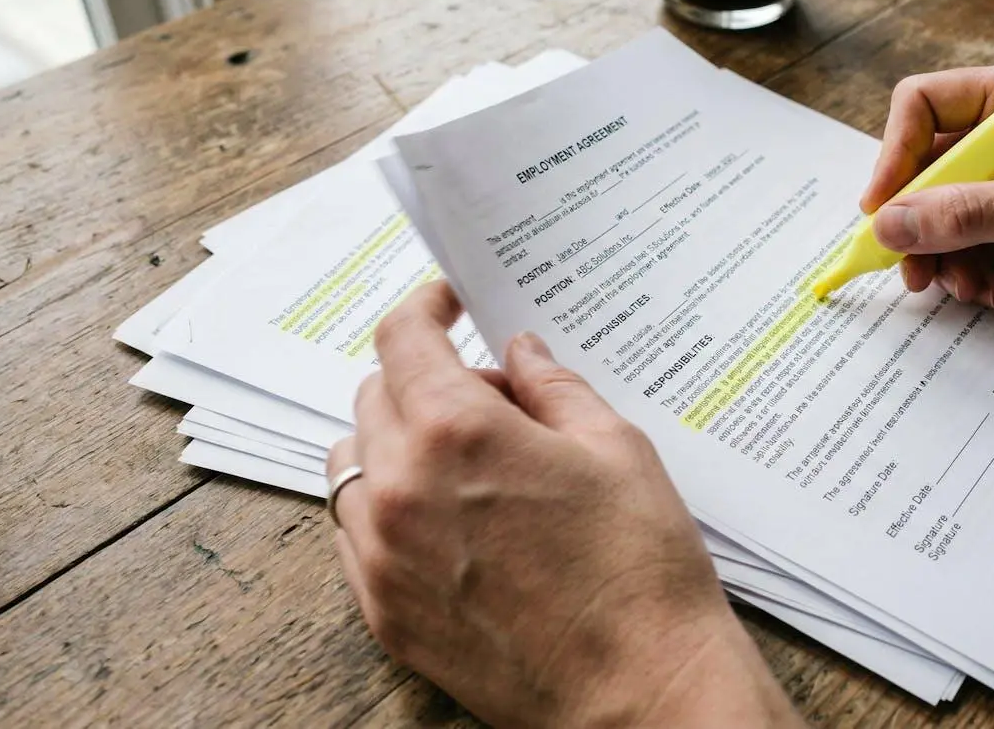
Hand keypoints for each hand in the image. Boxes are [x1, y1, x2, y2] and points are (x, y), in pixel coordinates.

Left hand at [326, 282, 799, 726]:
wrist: (641, 689)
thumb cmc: (639, 569)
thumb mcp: (615, 448)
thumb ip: (553, 387)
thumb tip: (519, 353)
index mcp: (456, 432)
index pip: (403, 340)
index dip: (425, 309)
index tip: (445, 305)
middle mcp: (400, 489)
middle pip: (374, 396)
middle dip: (426, 379)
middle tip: (493, 399)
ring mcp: (381, 558)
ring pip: (352, 465)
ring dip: (395, 442)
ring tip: (467, 465)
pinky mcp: (383, 613)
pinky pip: (355, 534)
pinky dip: (386, 508)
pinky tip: (448, 521)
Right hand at [861, 58, 993, 311]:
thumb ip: (966, 214)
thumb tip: (889, 226)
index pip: (923, 107)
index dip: (894, 155)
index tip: (882, 210)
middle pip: (924, 171)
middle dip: (917, 225)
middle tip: (914, 272)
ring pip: (940, 217)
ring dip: (943, 258)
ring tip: (965, 288)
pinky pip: (968, 247)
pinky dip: (970, 273)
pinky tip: (992, 293)